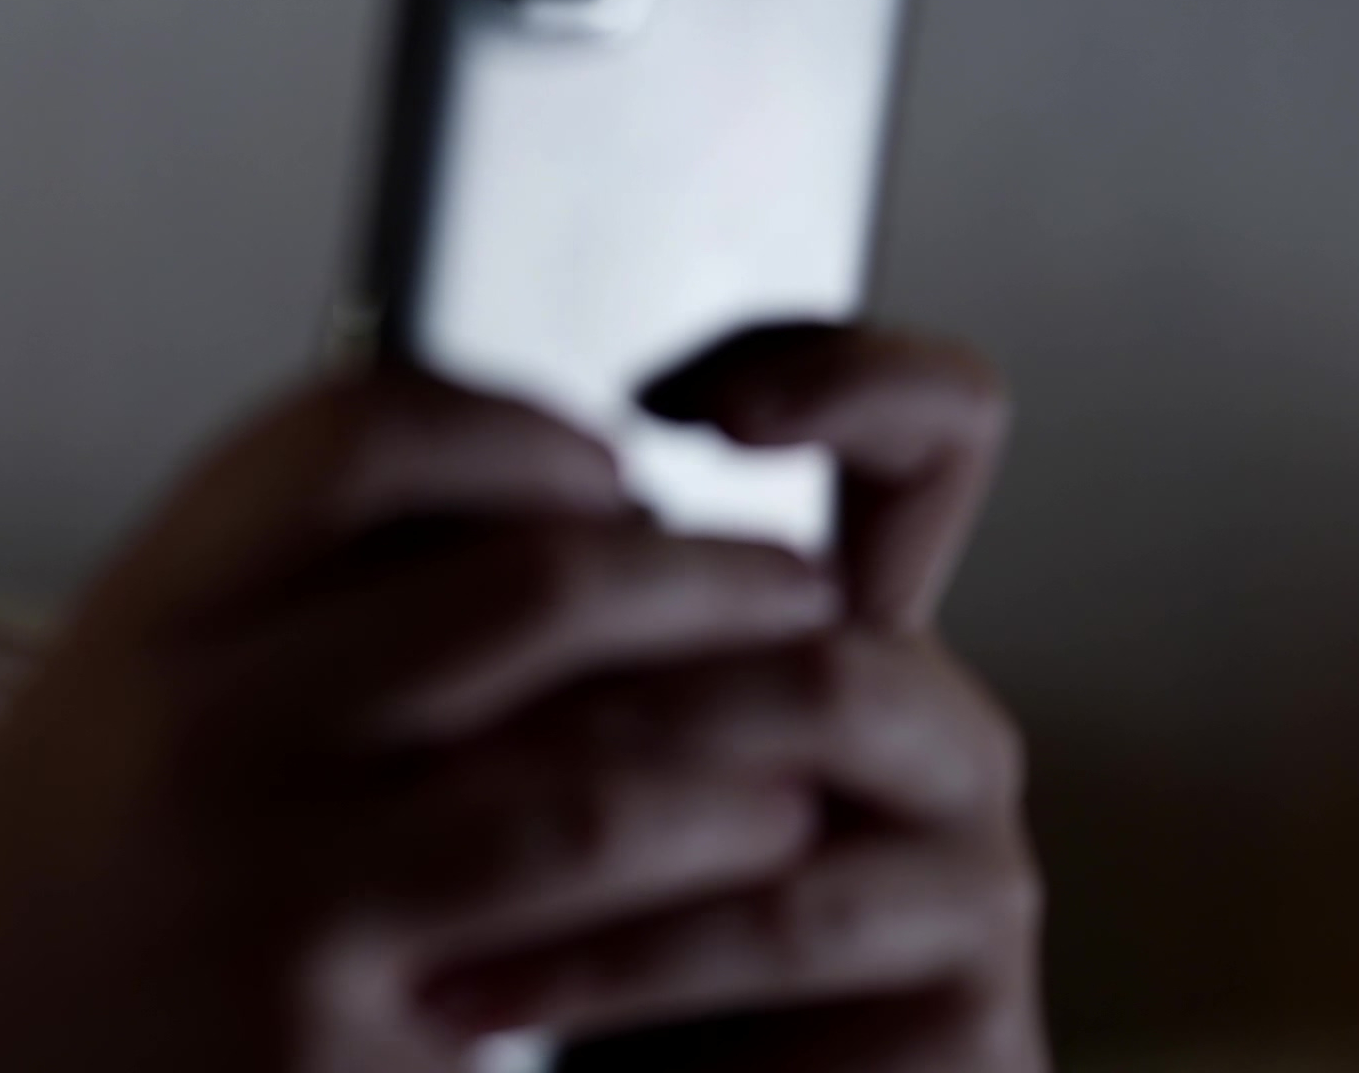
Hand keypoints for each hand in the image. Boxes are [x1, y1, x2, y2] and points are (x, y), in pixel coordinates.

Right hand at [0, 364, 852, 1072]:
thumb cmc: (52, 910)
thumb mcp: (111, 707)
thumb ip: (267, 607)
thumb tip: (514, 507)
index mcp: (141, 620)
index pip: (354, 436)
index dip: (519, 427)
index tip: (609, 459)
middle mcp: (199, 731)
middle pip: (521, 586)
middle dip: (696, 576)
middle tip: (785, 588)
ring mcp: (273, 892)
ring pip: (589, 776)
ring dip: (733, 753)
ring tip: (793, 743)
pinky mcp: (340, 1038)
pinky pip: (574, 944)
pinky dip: (684, 898)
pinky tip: (732, 882)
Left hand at [437, 324, 1042, 1068]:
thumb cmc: (573, 963)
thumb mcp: (512, 765)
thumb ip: (508, 630)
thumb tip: (391, 492)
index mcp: (815, 627)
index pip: (912, 434)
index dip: (835, 374)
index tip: (676, 396)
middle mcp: (908, 708)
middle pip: (818, 585)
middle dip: (627, 615)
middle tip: (463, 670)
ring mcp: (956, 838)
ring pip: (817, 704)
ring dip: (613, 764)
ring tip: (448, 833)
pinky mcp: (967, 975)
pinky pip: (791, 907)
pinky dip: (612, 947)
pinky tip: (473, 984)